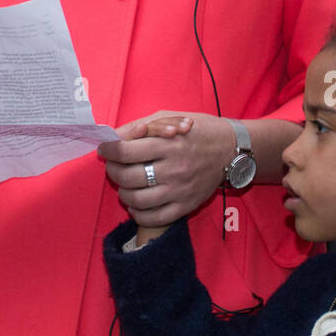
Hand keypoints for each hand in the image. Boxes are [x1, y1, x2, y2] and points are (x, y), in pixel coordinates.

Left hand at [99, 110, 237, 229]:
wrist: (231, 150)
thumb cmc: (197, 129)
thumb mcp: (169, 117)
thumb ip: (139, 126)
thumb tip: (113, 137)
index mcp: (168, 144)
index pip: (126, 151)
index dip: (108, 150)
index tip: (104, 149)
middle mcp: (174, 169)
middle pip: (128, 176)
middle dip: (112, 171)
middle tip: (112, 165)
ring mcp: (180, 190)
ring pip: (138, 199)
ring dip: (123, 192)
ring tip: (124, 184)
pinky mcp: (187, 205)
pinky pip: (155, 218)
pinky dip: (138, 213)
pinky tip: (136, 203)